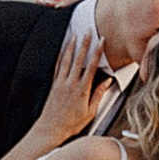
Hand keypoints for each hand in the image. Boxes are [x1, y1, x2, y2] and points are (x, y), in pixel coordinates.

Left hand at [26, 25, 106, 150]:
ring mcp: (61, 83)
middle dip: (85, 43)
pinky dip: (60, 56)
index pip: (92, 66)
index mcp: (82, 90)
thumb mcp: (90, 112)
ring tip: (75, 35)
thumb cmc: (71, 123)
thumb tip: (106, 83)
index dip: (97, 52)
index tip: (101, 41)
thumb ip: (98, 95)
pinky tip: (62, 50)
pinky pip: (57, 67)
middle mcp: (71, 84)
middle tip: (88, 31)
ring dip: (71, 46)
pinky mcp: (54, 85)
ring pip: (66, 60)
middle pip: (79, 59)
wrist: (51, 128)